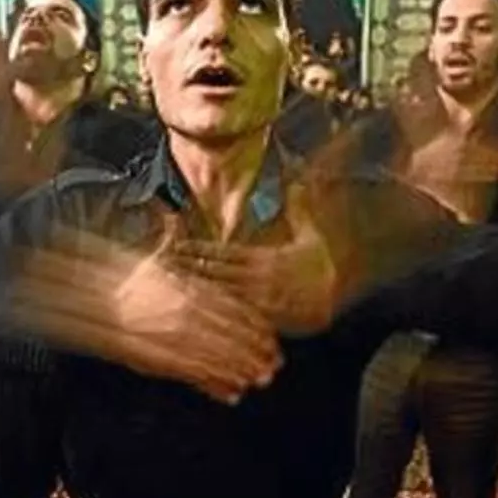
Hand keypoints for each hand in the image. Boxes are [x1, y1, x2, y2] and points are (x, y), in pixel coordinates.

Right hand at [15, 221, 282, 403]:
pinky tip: (231, 395)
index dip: (256, 326)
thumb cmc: (119, 278)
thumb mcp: (148, 253)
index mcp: (191, 289)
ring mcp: (176, 337)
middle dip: (257, 353)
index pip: (235, 308)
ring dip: (242, 372)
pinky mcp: (160, 357)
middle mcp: (189, 313)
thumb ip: (169, 241)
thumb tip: (172, 216)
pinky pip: (194, 375)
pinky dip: (214, 386)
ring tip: (259, 381)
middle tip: (274, 366)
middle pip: (234, 336)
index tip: (272, 338)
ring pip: (219, 358)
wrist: (90, 297)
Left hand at [171, 185, 338, 335]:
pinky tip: (195, 315)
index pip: (224, 252)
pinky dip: (215, 314)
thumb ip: (298, 209)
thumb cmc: (321, 267)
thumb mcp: (311, 234)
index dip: (199, 249)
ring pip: (221, 296)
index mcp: (264, 258)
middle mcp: (258, 279)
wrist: (336, 300)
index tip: (177, 246)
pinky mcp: (263, 318)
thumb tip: (296, 180)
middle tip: (161, 266)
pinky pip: (235, 317)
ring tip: (170, 289)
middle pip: (216, 274)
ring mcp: (259, 300)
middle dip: (189, 269)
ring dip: (197, 292)